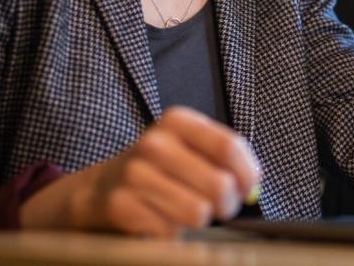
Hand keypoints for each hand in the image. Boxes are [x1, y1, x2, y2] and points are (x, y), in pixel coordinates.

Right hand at [19, 106, 261, 235]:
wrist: (101, 188)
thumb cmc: (158, 169)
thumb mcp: (187, 147)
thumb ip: (224, 158)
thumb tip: (253, 184)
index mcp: (176, 121)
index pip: (229, 147)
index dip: (247, 174)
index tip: (247, 188)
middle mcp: (154, 143)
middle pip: (219, 184)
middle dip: (226, 204)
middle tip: (218, 207)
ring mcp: (135, 175)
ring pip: (198, 212)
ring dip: (199, 220)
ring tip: (187, 211)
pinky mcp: (122, 206)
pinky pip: (171, 231)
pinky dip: (172, 231)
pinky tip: (160, 218)